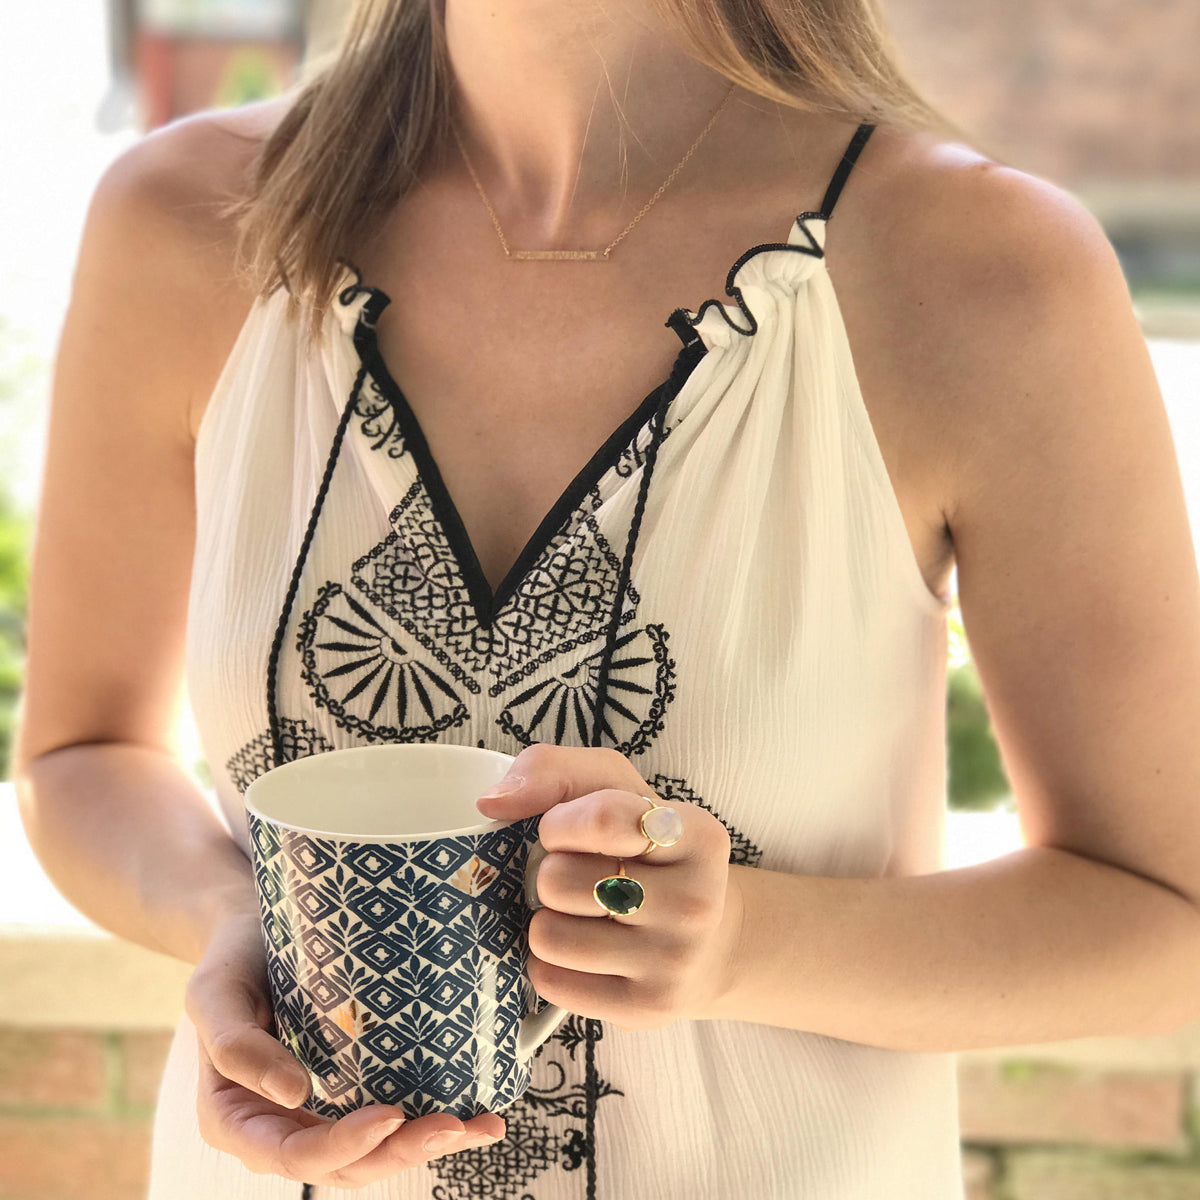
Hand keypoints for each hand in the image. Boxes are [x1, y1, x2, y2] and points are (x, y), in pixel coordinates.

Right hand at [185, 913, 506, 1188]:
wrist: (253, 931)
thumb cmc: (231, 959)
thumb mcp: (215, 993)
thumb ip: (237, 1045)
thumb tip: (293, 1095)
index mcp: (236, 1118)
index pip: (291, 1155)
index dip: (342, 1145)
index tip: (390, 1116)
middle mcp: (280, 1126)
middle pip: (343, 1165)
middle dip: (401, 1152)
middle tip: (454, 1126)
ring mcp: (318, 1112)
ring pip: (373, 1152)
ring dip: (426, 1145)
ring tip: (480, 1127)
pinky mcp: (351, 1089)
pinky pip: (388, 1121)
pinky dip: (429, 1123)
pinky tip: (476, 1115)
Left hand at [475, 744, 742, 1031]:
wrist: (707, 941)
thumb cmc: (645, 852)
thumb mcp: (616, 789)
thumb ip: (555, 770)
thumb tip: (494, 802)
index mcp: (697, 833)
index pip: (603, 819)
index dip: (559, 823)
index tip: (560, 829)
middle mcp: (697, 900)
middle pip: (560, 881)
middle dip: (551, 875)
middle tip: (579, 878)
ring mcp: (675, 961)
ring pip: (549, 935)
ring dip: (547, 920)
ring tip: (580, 915)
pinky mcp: (648, 1009)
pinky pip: (551, 981)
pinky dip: (550, 964)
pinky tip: (583, 952)